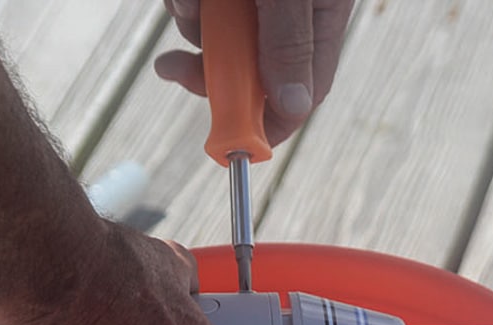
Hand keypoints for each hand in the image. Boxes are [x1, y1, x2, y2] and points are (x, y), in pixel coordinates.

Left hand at [154, 0, 353, 145]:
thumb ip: (290, 41)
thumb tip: (294, 106)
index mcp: (320, 21)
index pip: (298, 96)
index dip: (261, 124)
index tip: (227, 141)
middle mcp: (290, 15)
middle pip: (246, 72)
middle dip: (207, 71)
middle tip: (172, 68)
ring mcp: (254, 5)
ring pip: (213, 37)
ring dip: (191, 22)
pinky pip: (196, 9)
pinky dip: (184, 1)